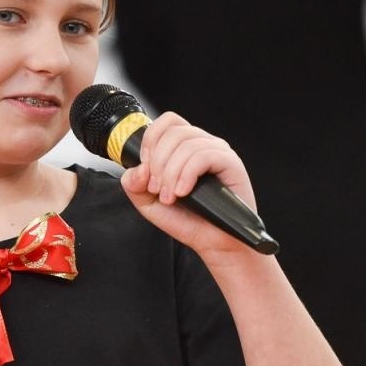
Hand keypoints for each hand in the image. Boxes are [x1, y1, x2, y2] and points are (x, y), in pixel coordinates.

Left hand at [120, 111, 258, 258]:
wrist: (213, 243)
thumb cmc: (188, 221)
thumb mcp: (149, 204)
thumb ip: (134, 185)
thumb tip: (137, 169)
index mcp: (185, 147)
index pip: (167, 122)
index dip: (151, 140)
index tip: (146, 169)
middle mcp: (202, 144)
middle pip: (174, 132)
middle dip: (158, 163)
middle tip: (158, 190)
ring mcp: (218, 152)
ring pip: (186, 145)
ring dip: (171, 173)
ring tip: (170, 197)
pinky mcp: (231, 163)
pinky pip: (204, 156)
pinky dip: (187, 174)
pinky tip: (183, 192)